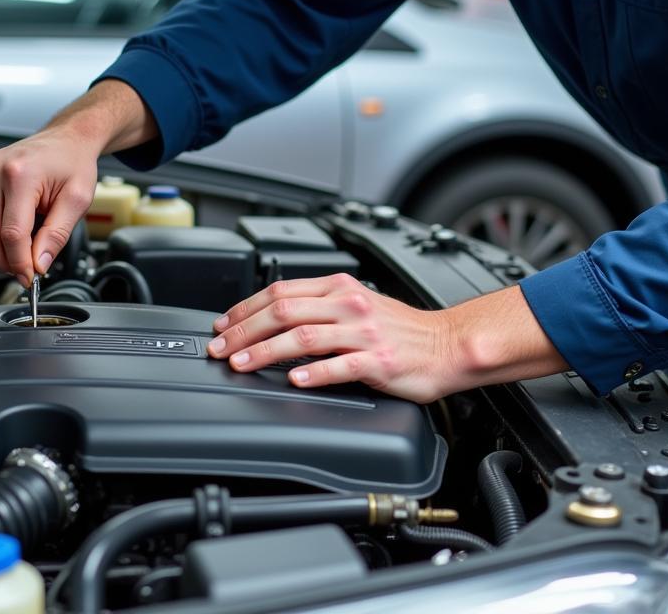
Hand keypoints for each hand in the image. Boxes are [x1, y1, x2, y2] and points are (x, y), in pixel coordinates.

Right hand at [0, 125, 99, 287]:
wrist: (65, 139)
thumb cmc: (72, 163)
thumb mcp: (77, 199)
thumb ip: (57, 234)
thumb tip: (38, 263)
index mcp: (19, 174)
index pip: (11, 234)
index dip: (20, 263)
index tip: (32, 277)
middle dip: (5, 263)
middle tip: (25, 271)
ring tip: (20, 254)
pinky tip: (9, 238)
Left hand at [206, 276, 567, 402]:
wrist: (448, 344)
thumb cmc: (402, 329)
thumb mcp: (356, 304)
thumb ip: (318, 306)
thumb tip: (272, 316)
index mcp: (339, 287)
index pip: (280, 291)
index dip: (245, 308)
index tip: (222, 325)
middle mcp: (348, 304)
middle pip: (283, 311)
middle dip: (243, 330)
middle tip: (219, 348)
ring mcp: (363, 332)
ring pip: (303, 336)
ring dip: (266, 350)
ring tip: (241, 363)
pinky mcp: (378, 360)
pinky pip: (340, 366)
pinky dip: (314, 373)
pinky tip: (294, 380)